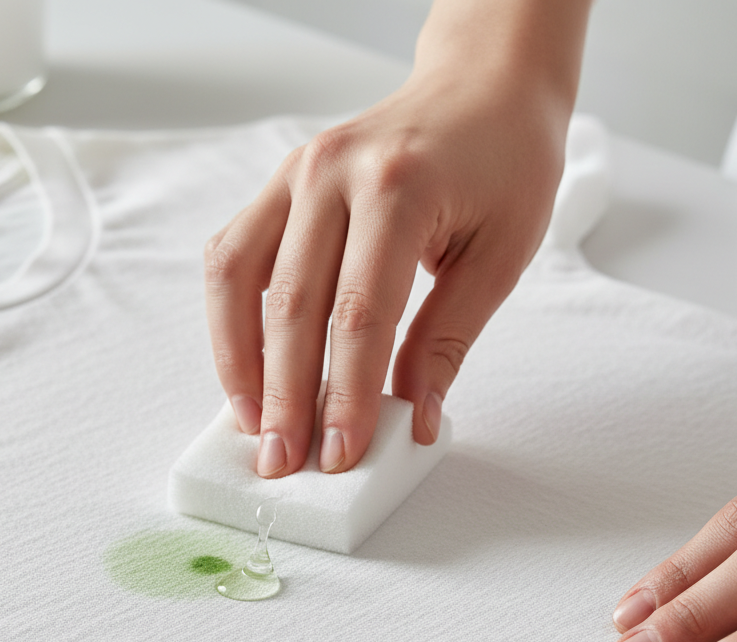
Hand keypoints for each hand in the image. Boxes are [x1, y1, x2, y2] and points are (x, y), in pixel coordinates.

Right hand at [204, 0, 590, 477]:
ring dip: (239, 361)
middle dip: (284, 396)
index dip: (344, 394)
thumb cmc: (505, 163)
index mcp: (399, 187)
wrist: (483, 85)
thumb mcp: (500, 255)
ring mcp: (295, 173)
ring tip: (252, 424)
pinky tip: (246, 366)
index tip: (340, 454)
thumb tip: (410, 419)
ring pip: (241, 280)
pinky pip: (235, 256)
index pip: (359, 314)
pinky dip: (230, 317)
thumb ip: (446, 340)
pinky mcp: (279, 185)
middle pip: (291, 306)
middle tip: (283, 461)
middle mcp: (332, 173)